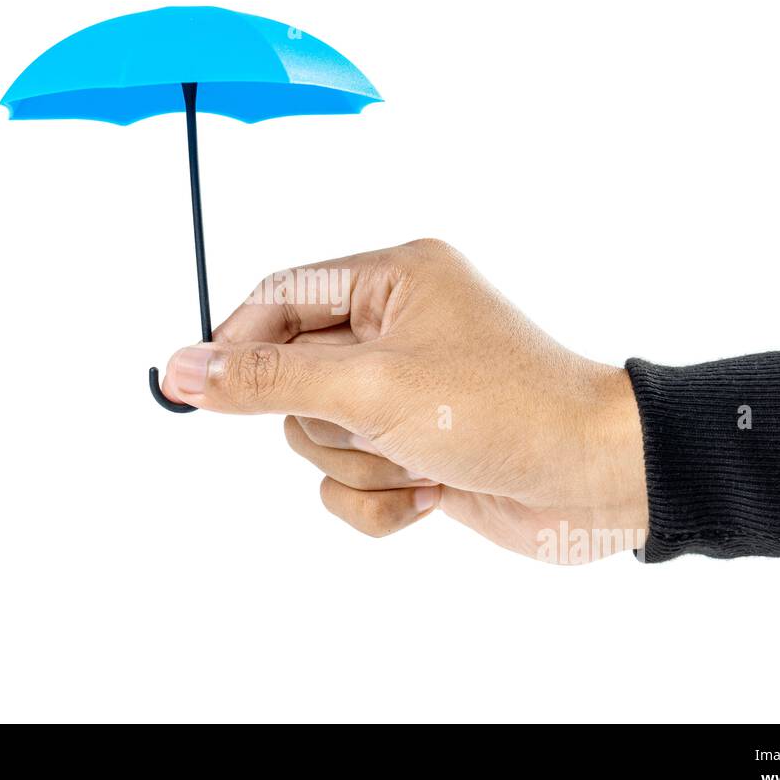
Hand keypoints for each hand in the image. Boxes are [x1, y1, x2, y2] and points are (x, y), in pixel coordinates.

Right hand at [160, 239, 647, 561]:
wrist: (598, 483)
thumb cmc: (506, 411)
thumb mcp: (372, 389)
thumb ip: (267, 379)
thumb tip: (181, 369)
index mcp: (393, 280)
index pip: (278, 297)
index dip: (235, 344)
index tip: (195, 391)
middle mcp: (397, 328)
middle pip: (291, 376)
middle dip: (330, 422)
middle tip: (380, 428)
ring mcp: (405, 392)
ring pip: (319, 435)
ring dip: (364, 466)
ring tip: (423, 460)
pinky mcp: (414, 447)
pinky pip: (350, 482)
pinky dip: (381, 499)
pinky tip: (434, 492)